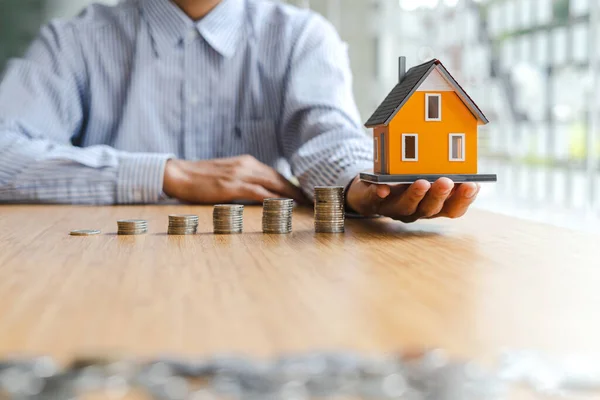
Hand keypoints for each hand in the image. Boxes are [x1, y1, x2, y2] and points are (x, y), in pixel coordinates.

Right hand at [163, 155, 306, 203]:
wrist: (178, 174)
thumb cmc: (201, 178)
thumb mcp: (227, 176)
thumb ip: (244, 181)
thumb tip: (260, 195)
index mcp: (247, 162)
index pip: (275, 174)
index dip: (291, 185)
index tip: (304, 195)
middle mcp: (247, 165)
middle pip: (279, 178)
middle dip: (296, 190)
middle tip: (311, 201)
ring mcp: (240, 174)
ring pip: (272, 183)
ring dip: (290, 195)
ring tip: (303, 205)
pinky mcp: (231, 185)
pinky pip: (258, 191)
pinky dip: (272, 198)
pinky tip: (282, 205)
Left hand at [346, 176, 479, 222]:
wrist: (369, 190)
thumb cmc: (404, 182)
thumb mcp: (425, 178)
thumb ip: (442, 176)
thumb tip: (464, 163)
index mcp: (431, 207)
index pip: (452, 209)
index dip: (463, 200)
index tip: (473, 185)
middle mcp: (414, 211)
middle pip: (430, 209)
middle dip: (439, 196)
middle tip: (447, 182)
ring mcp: (392, 208)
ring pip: (405, 207)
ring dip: (415, 195)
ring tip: (422, 182)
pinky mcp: (372, 201)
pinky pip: (374, 199)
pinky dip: (378, 193)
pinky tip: (382, 189)